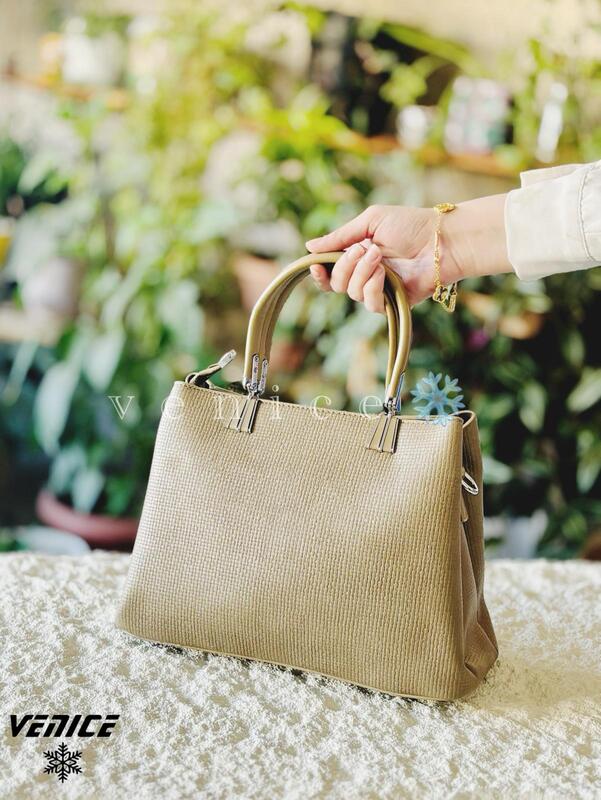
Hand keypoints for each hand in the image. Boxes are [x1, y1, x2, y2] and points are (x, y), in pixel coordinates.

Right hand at [306, 194, 511, 310]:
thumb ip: (340, 236)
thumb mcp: (370, 222)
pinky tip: (383, 273)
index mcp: (358, 255)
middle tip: (361, 249)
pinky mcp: (393, 302)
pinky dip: (373, 288)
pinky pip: (371, 304)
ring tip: (378, 255)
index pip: (330, 272)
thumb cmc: (410, 225)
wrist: (441, 240)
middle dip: (344, 267)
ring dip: (361, 273)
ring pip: (352, 293)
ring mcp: (379, 289)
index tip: (316, 265)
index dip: (320, 272)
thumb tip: (309, 247)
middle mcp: (365, 274)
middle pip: (336, 284)